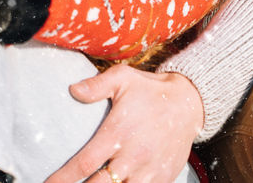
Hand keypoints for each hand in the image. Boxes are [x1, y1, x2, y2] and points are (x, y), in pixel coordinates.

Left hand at [44, 66, 203, 182]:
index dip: (64, 178)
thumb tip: (73, 90)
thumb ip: (96, 85)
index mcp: (117, 133)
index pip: (84, 164)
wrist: (189, 104)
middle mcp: (132, 156)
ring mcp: (148, 170)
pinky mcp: (162, 178)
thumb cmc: (149, 90)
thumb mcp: (123, 78)